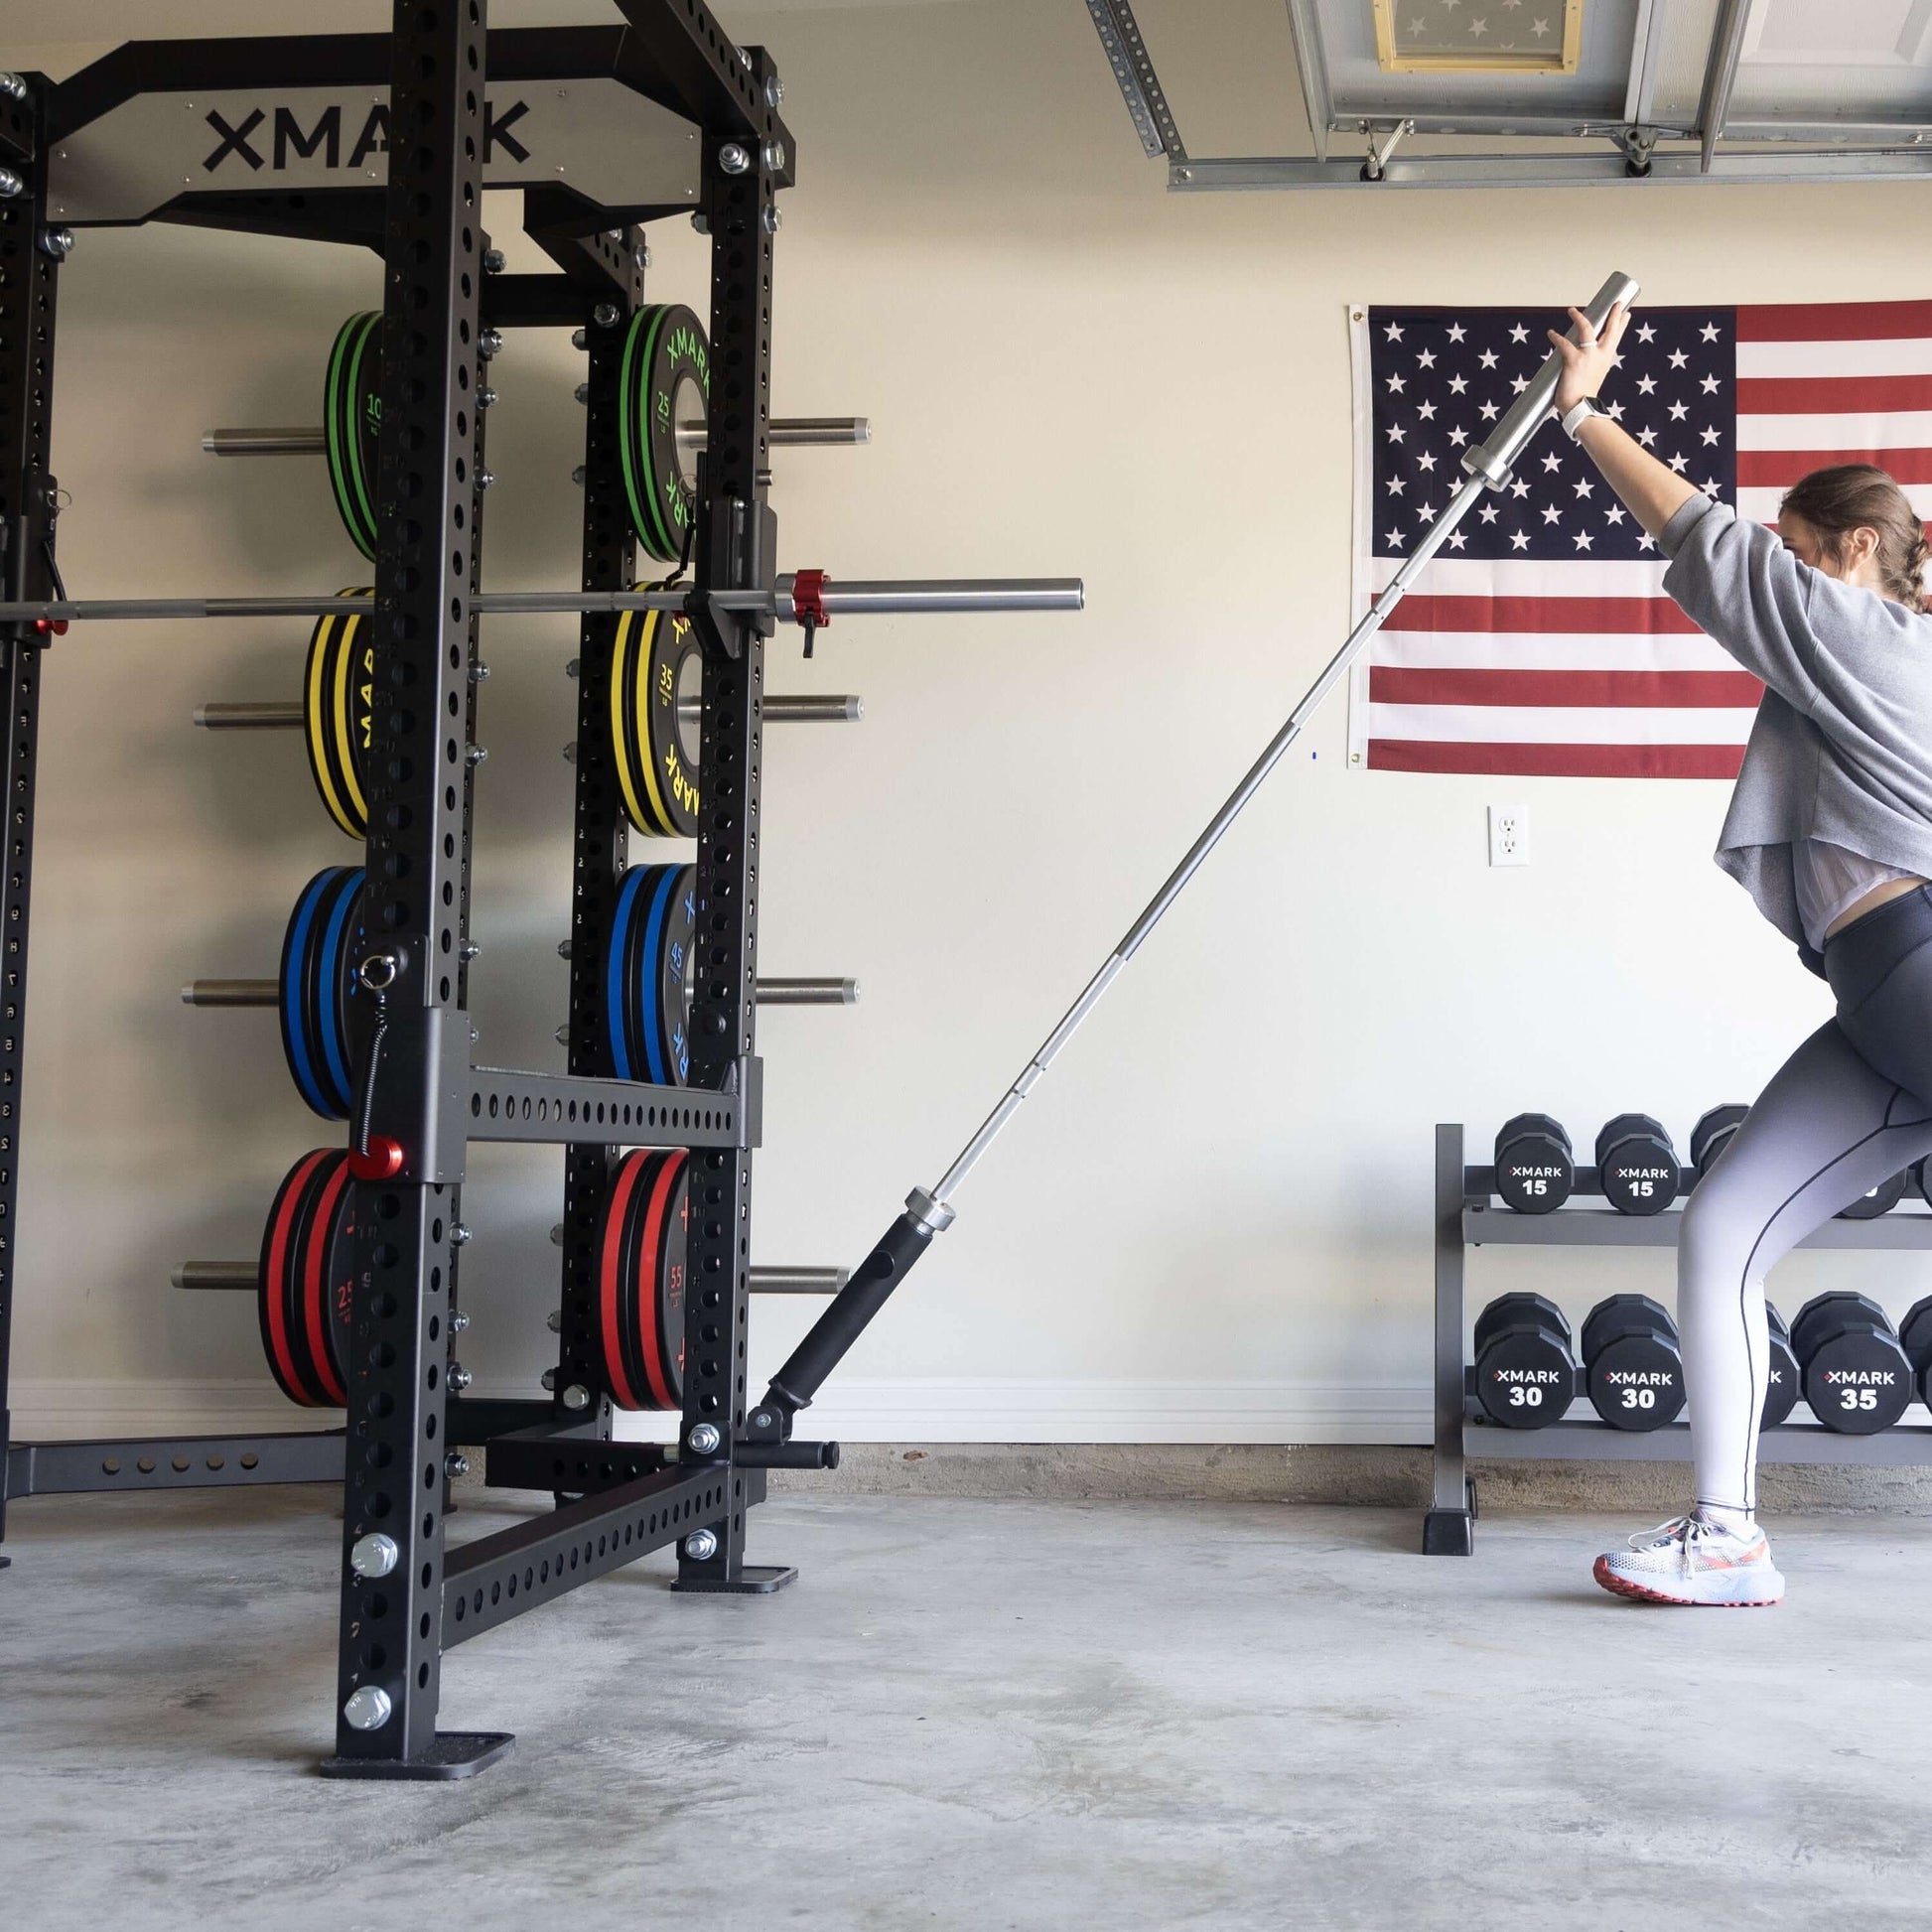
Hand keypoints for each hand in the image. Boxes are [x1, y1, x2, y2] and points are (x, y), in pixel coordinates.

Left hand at [1547, 300, 1629, 414]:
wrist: (1580, 408)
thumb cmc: (1584, 397)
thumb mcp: (1594, 378)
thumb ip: (1591, 368)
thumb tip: (1581, 367)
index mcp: (1606, 359)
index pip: (1617, 337)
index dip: (1622, 324)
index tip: (1626, 314)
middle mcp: (1601, 355)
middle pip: (1611, 329)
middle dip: (1615, 314)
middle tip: (1617, 303)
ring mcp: (1588, 356)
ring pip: (1587, 329)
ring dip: (1579, 317)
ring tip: (1571, 310)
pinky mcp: (1574, 360)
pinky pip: (1564, 343)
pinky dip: (1556, 338)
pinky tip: (1551, 333)